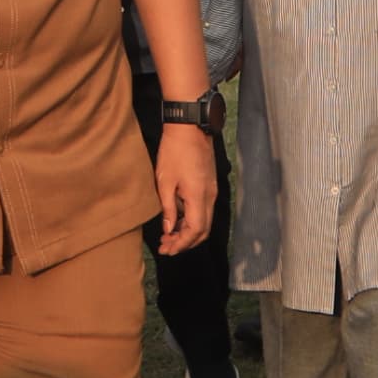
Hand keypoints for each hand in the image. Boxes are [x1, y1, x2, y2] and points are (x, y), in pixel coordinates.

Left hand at [154, 121, 217, 252]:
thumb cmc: (174, 151)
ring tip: (168, 236)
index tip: (166, 250)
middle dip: (185, 243)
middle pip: (203, 231)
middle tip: (166, 247)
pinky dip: (191, 220)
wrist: (190, 127)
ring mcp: (212, 191)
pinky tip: (176, 220)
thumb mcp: (165, 181)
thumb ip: (169, 208)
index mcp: (199, 197)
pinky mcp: (210, 185)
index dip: (181, 244)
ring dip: (188, 232)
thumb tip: (169, 230)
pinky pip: (203, 210)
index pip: (195, 231)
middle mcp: (210, 197)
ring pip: (204, 221)